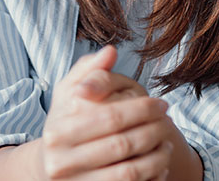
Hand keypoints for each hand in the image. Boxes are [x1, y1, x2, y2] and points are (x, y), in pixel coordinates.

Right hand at [0, 47, 172, 180]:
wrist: (49, 169)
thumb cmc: (64, 125)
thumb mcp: (67, 95)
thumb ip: (88, 71)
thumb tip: (110, 51)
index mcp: (57, 130)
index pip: (109, 116)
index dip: (141, 109)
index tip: (161, 103)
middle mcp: (62, 161)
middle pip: (121, 144)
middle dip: (153, 131)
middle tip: (169, 121)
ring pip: (129, 171)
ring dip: (156, 157)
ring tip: (167, 142)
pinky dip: (150, 176)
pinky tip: (159, 164)